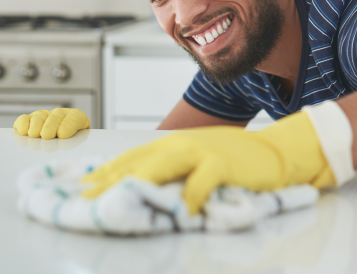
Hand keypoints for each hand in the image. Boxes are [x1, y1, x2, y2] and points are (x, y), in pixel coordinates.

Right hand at [14, 108, 90, 138]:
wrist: (68, 137)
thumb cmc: (73, 140)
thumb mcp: (80, 139)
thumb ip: (76, 139)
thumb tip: (61, 140)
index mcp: (77, 118)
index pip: (75, 118)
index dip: (67, 126)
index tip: (62, 135)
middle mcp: (59, 114)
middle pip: (55, 117)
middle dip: (49, 127)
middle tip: (46, 136)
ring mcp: (44, 116)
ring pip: (39, 117)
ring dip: (36, 126)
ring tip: (34, 135)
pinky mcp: (30, 120)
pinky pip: (24, 119)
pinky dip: (22, 124)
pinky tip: (23, 132)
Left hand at [81, 111, 335, 213]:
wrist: (274, 149)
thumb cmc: (237, 158)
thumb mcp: (199, 158)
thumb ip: (173, 170)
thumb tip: (142, 189)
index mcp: (173, 144)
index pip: (132, 157)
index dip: (105, 172)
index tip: (82, 186)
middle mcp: (182, 145)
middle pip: (138, 161)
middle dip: (109, 179)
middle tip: (85, 196)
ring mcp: (201, 152)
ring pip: (161, 165)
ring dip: (138, 183)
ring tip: (118, 200)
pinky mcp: (222, 164)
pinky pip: (201, 181)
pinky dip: (190, 197)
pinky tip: (180, 212)